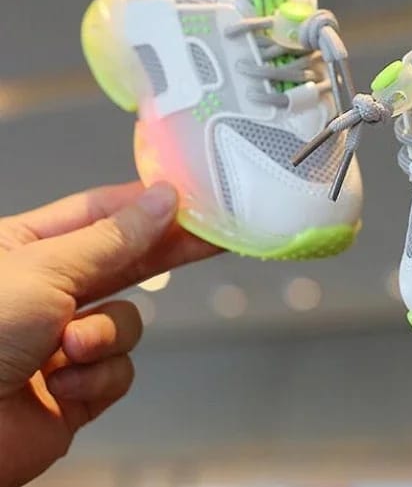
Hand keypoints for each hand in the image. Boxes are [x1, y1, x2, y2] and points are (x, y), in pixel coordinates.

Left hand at [0, 182, 218, 486]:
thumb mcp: (44, 270)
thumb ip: (114, 237)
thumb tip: (164, 198)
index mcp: (25, 248)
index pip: (100, 213)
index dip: (146, 203)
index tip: (191, 196)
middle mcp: (46, 292)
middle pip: (124, 262)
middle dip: (164, 254)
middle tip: (211, 237)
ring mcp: (62, 342)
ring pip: (126, 321)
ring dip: (105, 335)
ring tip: (69, 349)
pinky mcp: (75, 391)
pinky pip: (118, 370)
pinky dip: (96, 378)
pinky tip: (62, 384)